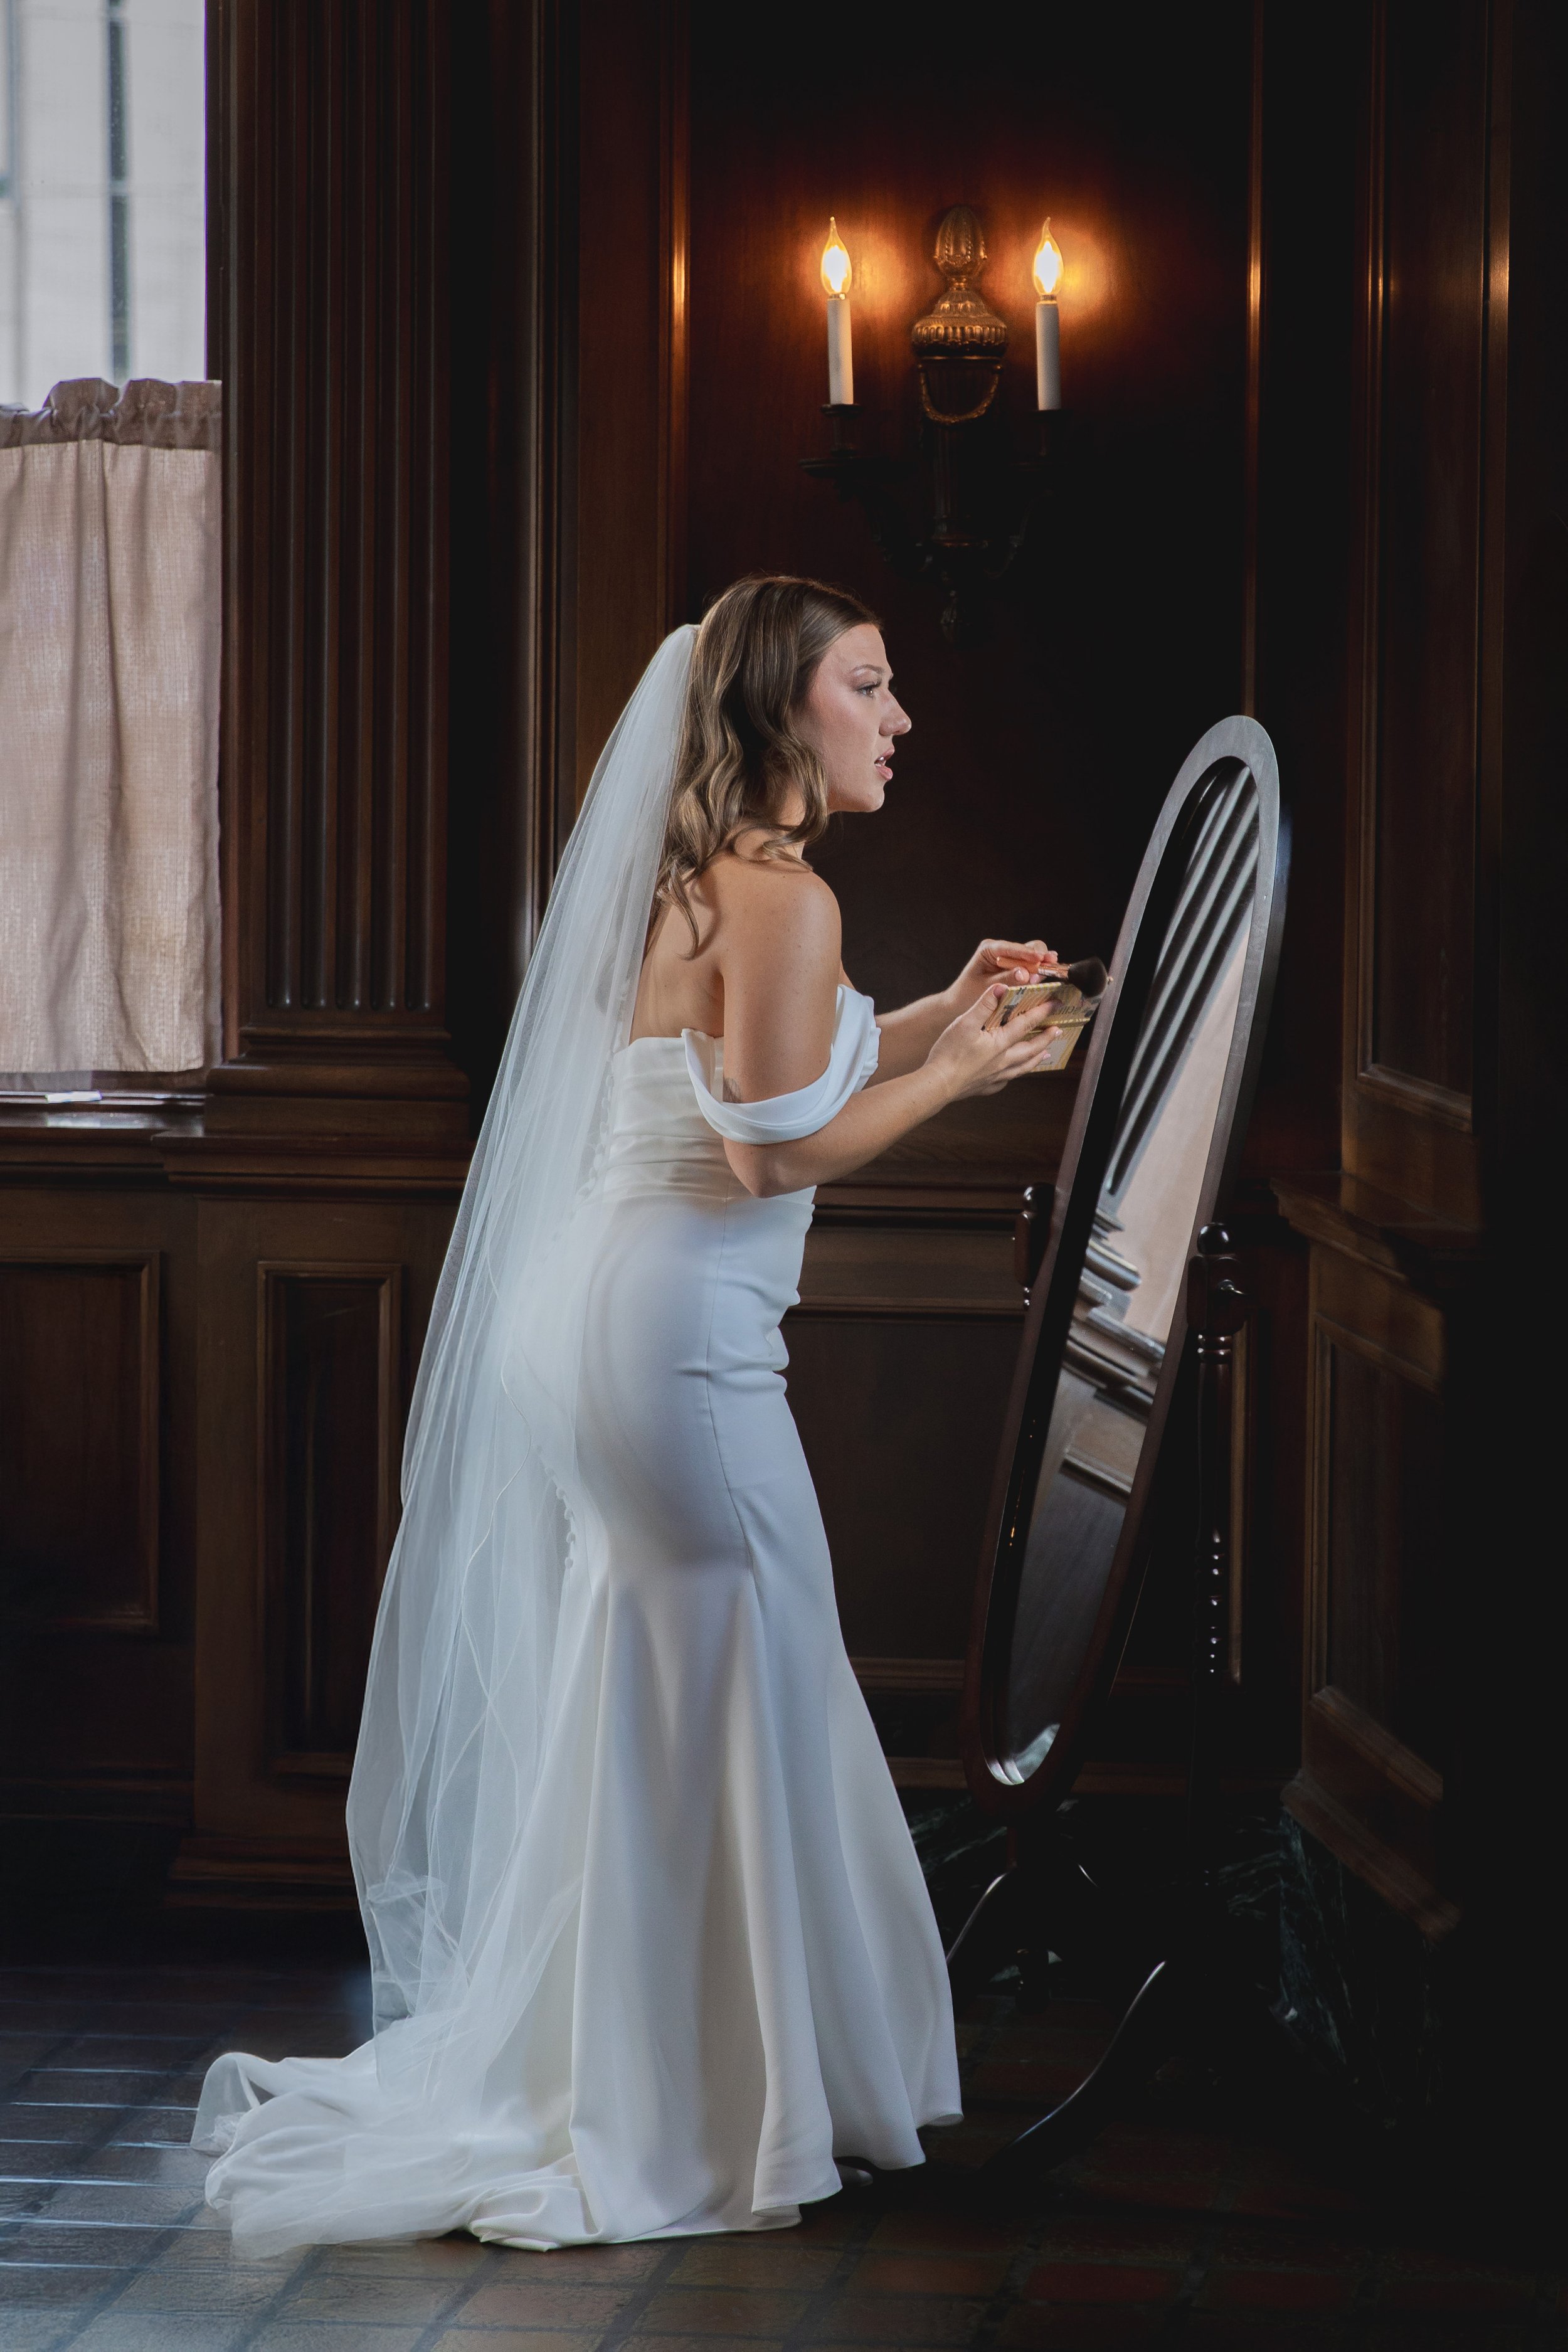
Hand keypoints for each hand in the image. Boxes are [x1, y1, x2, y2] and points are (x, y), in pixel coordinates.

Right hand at [925, 984, 1063, 1102]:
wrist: (937, 1085)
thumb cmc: (949, 1054)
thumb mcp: (964, 1023)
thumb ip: (984, 1005)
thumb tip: (1001, 987)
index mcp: (999, 1043)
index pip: (1026, 1024)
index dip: (1041, 1012)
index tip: (1055, 1005)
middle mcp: (1002, 1061)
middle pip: (1031, 1048)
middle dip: (1046, 1038)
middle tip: (1058, 1031)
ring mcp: (995, 1076)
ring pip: (1022, 1067)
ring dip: (1036, 1059)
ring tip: (1046, 1054)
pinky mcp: (985, 1087)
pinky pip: (1005, 1082)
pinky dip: (1012, 1076)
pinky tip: (1011, 1074)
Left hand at [949, 937, 1060, 1010]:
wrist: (960, 1003)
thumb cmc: (968, 994)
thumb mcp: (986, 988)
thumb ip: (1006, 980)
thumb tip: (1025, 974)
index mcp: (989, 949)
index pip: (1011, 948)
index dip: (1027, 952)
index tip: (1040, 957)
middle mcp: (1001, 951)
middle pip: (1028, 948)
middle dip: (1039, 957)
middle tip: (1051, 964)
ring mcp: (1010, 959)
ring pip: (1033, 957)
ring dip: (1041, 966)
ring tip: (1048, 974)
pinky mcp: (1016, 969)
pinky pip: (1031, 968)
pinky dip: (1038, 973)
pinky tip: (1044, 978)